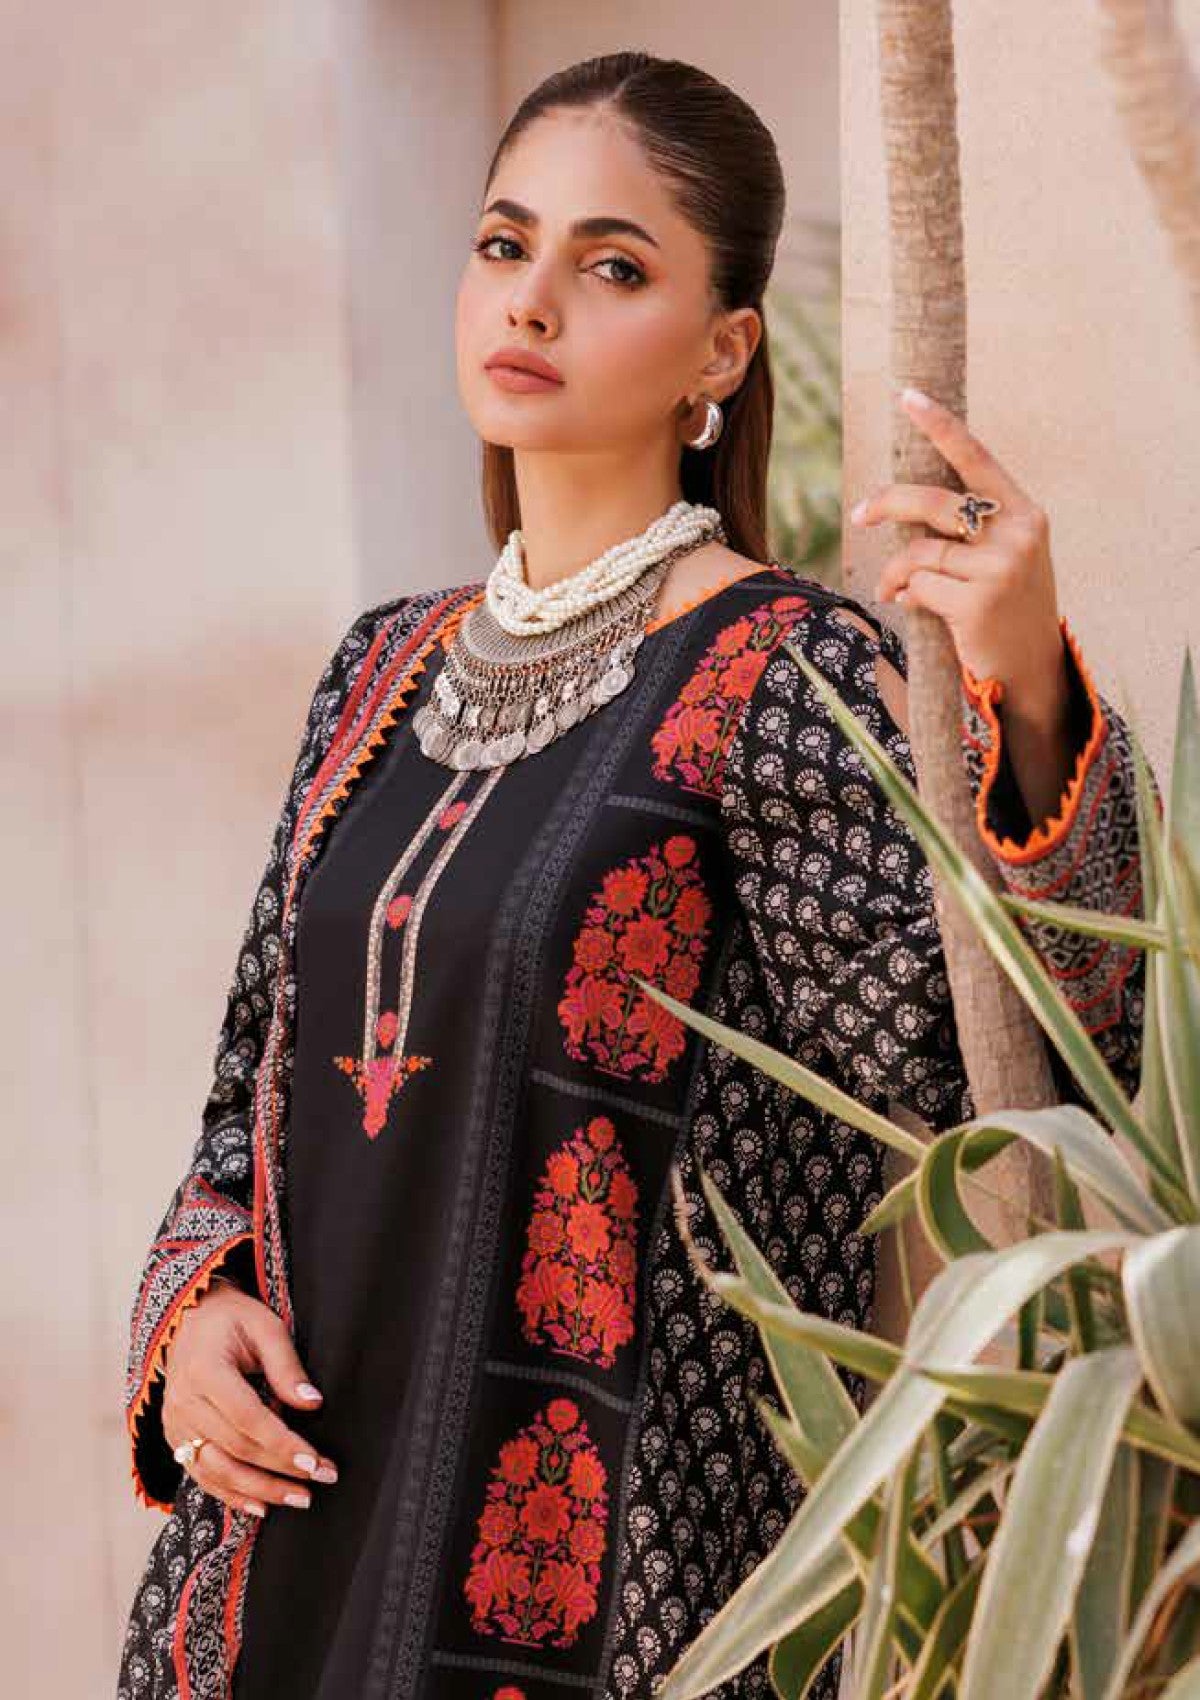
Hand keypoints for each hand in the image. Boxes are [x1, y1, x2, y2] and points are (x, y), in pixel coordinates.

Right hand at [161, 1279, 338, 1518]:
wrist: (190, 1318)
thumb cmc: (233, 1320)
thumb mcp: (265, 1327)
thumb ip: (287, 1366)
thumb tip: (313, 1404)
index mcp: (205, 1370)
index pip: (248, 1418)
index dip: (282, 1444)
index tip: (315, 1462)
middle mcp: (184, 1402)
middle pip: (235, 1449)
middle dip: (280, 1471)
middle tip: (321, 1480)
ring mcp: (175, 1424)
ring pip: (217, 1470)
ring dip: (259, 1491)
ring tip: (297, 1499)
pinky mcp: (175, 1438)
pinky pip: (201, 1475)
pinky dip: (230, 1494)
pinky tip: (260, 1506)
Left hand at [850, 387, 1070, 729]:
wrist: (1031, 670)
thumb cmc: (1007, 608)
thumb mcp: (1005, 556)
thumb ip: (972, 526)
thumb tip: (904, 503)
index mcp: (1024, 513)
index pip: (977, 458)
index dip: (940, 426)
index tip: (907, 396)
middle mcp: (1017, 534)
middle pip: (932, 501)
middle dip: (886, 504)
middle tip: (859, 516)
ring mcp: (1001, 569)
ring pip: (919, 552)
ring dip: (895, 573)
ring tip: (893, 589)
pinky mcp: (978, 603)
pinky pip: (919, 588)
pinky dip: (907, 597)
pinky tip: (917, 608)